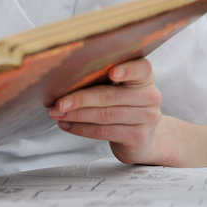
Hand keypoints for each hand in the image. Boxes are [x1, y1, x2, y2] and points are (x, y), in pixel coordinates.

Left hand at [48, 57, 167, 164]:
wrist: (141, 137)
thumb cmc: (121, 105)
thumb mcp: (116, 88)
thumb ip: (99, 79)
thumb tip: (62, 79)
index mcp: (144, 77)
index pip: (141, 69)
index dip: (127, 70)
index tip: (112, 73)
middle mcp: (150, 96)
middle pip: (110, 96)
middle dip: (80, 99)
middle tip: (58, 103)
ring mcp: (147, 118)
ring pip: (105, 115)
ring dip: (76, 115)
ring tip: (56, 114)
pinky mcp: (138, 137)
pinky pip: (105, 131)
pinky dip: (81, 128)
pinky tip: (66, 125)